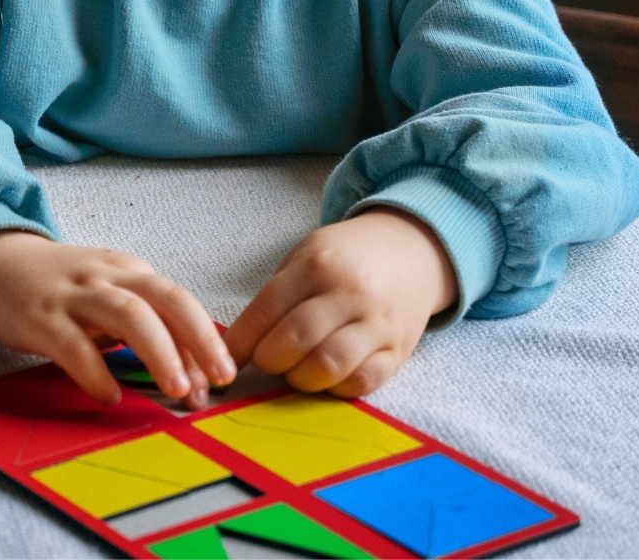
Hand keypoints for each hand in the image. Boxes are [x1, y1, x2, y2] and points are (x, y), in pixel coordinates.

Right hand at [0, 231, 237, 406]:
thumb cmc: (64, 290)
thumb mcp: (110, 298)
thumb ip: (149, 330)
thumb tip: (196, 378)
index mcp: (131, 272)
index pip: (179, 302)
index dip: (205, 340)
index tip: (222, 379)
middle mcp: (108, 278)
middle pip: (164, 300)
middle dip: (196, 340)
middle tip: (217, 380)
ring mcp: (74, 295)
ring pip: (127, 315)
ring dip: (159, 353)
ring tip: (177, 389)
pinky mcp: (41, 318)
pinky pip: (73, 346)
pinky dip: (95, 373)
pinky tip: (109, 397)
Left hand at [224, 208, 457, 397]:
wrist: (412, 250)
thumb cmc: (347, 258)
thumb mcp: (307, 255)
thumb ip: (276, 295)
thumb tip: (235, 346)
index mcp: (317, 264)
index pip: (266, 310)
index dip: (240, 342)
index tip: (225, 360)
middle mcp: (349, 292)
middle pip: (295, 340)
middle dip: (269, 361)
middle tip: (268, 361)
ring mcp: (377, 323)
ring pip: (328, 366)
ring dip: (301, 378)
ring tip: (297, 370)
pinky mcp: (398, 350)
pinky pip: (362, 382)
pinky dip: (337, 388)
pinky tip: (329, 378)